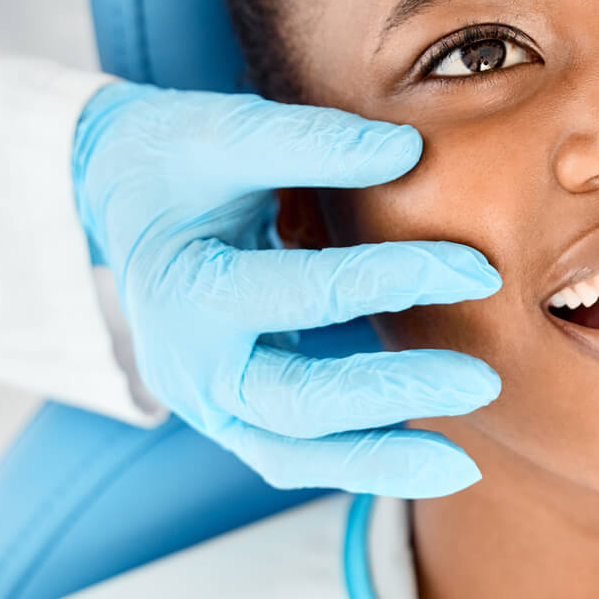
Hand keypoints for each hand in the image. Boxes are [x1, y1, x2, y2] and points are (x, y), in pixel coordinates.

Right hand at [73, 82, 501, 494]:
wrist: (117, 194)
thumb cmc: (174, 157)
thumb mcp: (224, 132)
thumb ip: (311, 141)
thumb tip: (407, 153)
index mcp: (183, 287)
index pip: (304, 292)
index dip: (395, 278)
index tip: (477, 268)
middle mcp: (186, 363)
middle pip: (294, 401)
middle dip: (391, 392)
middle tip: (481, 381)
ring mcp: (203, 400)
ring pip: (289, 456)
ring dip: (376, 464)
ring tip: (460, 466)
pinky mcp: (229, 414)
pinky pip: (292, 456)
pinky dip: (354, 462)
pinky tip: (425, 459)